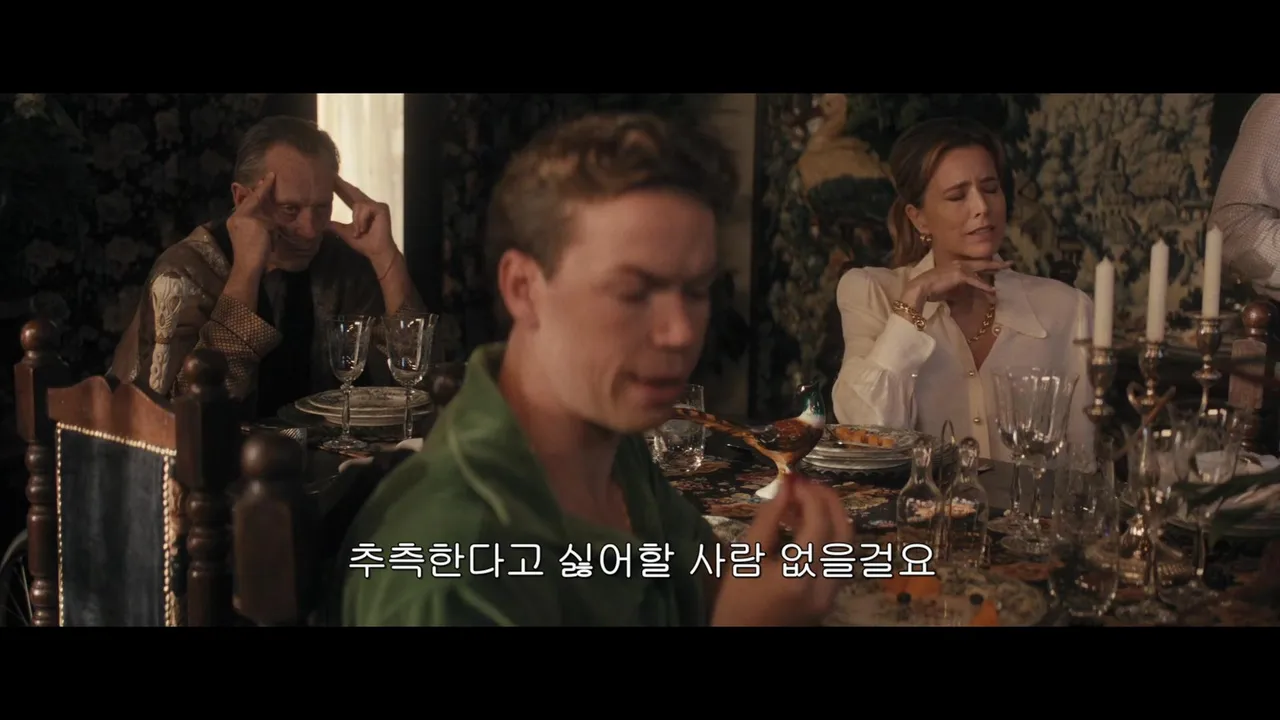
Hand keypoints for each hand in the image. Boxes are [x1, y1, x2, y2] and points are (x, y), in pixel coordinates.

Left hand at [225, 172, 275, 270]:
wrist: (248, 268)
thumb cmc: (255, 247)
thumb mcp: (261, 227)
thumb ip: (264, 217)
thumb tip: (267, 216)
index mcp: (240, 215)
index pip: (255, 197)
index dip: (264, 187)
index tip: (271, 175)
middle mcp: (237, 218)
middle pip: (249, 201)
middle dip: (258, 192)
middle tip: (266, 181)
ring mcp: (238, 227)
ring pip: (249, 209)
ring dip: (257, 201)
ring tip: (264, 193)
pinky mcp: (242, 235)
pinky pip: (249, 217)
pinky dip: (257, 211)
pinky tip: (262, 212)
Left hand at [329, 176, 396, 263]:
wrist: (377, 252)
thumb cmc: (364, 243)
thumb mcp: (345, 233)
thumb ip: (335, 226)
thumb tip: (322, 223)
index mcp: (361, 210)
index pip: (348, 196)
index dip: (340, 189)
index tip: (331, 180)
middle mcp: (369, 205)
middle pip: (353, 192)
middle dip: (343, 185)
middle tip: (332, 175)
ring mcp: (376, 206)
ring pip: (358, 204)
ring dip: (357, 221)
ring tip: (360, 232)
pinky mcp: (381, 208)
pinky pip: (365, 209)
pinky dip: (362, 220)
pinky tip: (365, 228)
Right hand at [711, 473, 854, 625]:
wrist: (742, 639)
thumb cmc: (734, 602)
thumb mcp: (744, 558)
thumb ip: (767, 520)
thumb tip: (786, 487)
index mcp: (797, 576)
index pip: (818, 525)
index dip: (809, 496)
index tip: (793, 478)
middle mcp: (823, 586)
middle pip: (844, 534)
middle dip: (830, 502)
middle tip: (808, 483)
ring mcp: (831, 594)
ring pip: (846, 547)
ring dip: (832, 517)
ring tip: (805, 501)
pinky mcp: (830, 597)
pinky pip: (838, 559)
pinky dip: (828, 536)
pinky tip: (806, 525)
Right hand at [899, 259, 1012, 312]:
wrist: (921, 287)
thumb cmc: (931, 288)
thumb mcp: (948, 289)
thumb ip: (959, 289)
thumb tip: (966, 295)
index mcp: (956, 265)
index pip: (975, 265)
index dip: (987, 266)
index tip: (998, 267)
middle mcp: (960, 264)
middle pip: (982, 263)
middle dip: (996, 264)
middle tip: (1010, 264)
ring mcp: (960, 268)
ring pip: (981, 271)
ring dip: (993, 272)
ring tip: (1005, 272)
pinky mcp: (960, 275)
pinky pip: (975, 281)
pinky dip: (984, 285)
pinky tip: (992, 291)